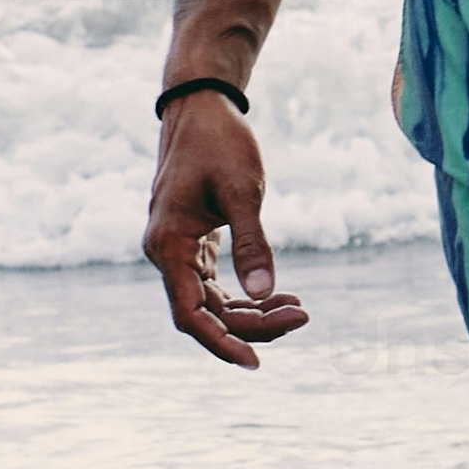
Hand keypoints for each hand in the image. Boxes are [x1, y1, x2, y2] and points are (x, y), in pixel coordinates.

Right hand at [145, 87, 303, 363]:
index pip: (191, 316)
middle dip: (253, 325)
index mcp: (168, 246)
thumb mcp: (243, 190)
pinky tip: (281, 295)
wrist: (201, 106)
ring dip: (253, 312)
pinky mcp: (193, 243)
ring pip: (213, 303)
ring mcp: (177, 250)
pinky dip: (247, 293)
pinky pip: (216, 284)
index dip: (222, 344)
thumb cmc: (219, 142)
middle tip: (303, 316)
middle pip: (206, 314)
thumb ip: (253, 243)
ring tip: (299, 309)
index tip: (257, 362)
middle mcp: (165, 254)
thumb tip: (266, 292)